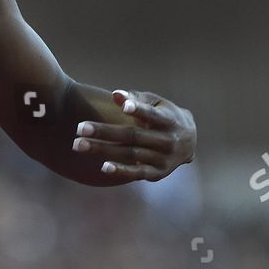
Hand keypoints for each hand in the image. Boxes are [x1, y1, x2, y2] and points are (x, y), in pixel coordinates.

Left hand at [72, 89, 196, 180]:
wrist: (190, 143)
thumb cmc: (165, 116)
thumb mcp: (156, 103)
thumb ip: (136, 98)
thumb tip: (115, 95)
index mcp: (169, 120)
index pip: (152, 115)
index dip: (138, 110)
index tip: (122, 106)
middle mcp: (169, 141)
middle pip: (133, 136)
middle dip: (105, 132)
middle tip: (79, 128)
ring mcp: (164, 158)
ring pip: (130, 154)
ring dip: (103, 150)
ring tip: (78, 145)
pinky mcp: (158, 173)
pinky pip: (137, 172)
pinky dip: (121, 170)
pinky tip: (102, 166)